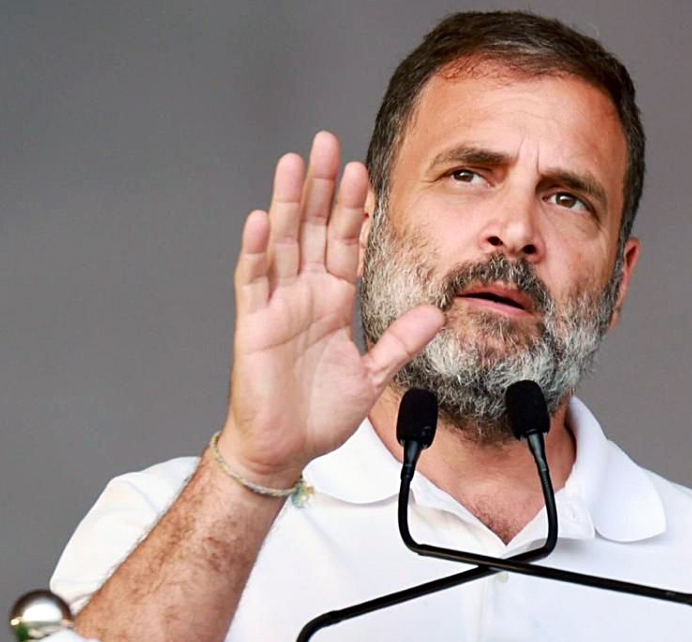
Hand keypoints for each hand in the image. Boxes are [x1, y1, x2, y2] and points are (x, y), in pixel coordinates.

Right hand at [219, 132, 443, 486]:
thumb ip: (401, 342)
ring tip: (295, 161)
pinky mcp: (254, 325)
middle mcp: (305, 295)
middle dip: (323, 187)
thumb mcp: (373, 374)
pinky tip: (260, 218)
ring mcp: (277, 306)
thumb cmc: (319, 414)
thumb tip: (437, 313)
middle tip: (328, 142)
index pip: (346, 245)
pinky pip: (253, 281)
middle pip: (314, 229)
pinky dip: (256, 251)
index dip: (356, 211)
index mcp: (333, 302)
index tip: (367, 174)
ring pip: (283, 242)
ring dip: (288, 202)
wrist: (285, 449)